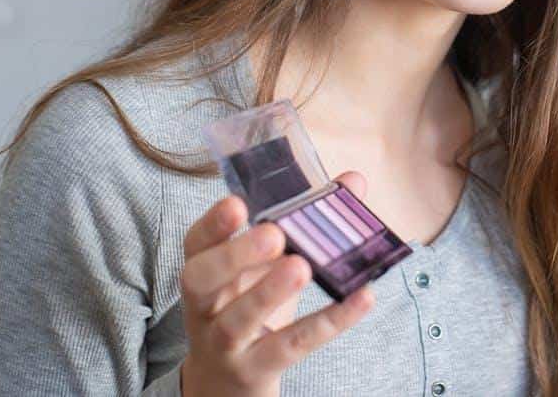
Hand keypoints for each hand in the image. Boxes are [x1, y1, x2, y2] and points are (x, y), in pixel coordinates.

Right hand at [179, 171, 374, 396]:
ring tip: (303, 267)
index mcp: (204, 269)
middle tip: (273, 234)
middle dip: (234, 255)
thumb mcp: (269, 264)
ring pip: (237, 320)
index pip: (196, 244)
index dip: (213, 224)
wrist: (228, 381)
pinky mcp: (255, 369)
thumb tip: (354, 180)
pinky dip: (328, 322)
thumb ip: (306, 220)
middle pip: (201, 280)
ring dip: (269, 293)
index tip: (238, 203)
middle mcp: (205, 306)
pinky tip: (361, 298)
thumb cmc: (249, 305)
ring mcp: (224, 342)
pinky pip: (290, 346)